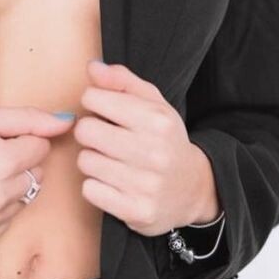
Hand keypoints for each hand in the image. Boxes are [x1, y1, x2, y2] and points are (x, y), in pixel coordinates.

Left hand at [74, 59, 220, 235]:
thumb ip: (122, 81)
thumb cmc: (165, 140)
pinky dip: (96, 187)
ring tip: (112, 161)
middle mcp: (154, 152)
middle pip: (85, 131)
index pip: (93, 98)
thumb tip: (92, 67)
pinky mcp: (136, 211)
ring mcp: (146, 184)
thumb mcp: (153, 103)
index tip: (104, 111)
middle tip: (105, 138)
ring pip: (85, 161)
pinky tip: (114, 183)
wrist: (193, 189)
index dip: (93, 103)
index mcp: (157, 120)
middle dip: (90, 133)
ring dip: (93, 161)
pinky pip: (90, 190)